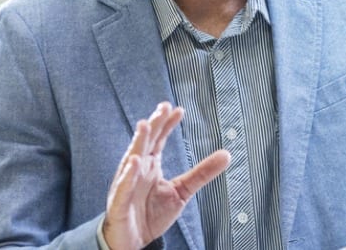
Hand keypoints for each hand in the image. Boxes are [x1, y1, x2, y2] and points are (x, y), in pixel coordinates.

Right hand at [102, 102, 230, 249]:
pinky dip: (128, 175)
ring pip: (131, 159)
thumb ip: (202, 173)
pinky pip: (123, 187)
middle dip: (154, 126)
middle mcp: (137, 171)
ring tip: (146, 126)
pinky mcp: (119, 203)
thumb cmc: (151, 214)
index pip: (159, 140)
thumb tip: (226, 155)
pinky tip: (134, 162)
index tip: (178, 110)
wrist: (133, 241)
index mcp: (150, 165)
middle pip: (145, 143)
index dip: (167, 125)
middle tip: (163, 109)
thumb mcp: (182, 191)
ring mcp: (126, 185)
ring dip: (138, 142)